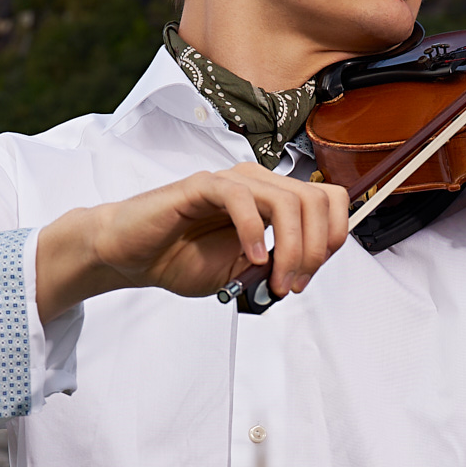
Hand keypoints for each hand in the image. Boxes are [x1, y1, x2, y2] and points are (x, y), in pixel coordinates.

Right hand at [36, 162, 353, 319]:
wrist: (133, 256)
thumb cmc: (181, 258)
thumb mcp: (243, 273)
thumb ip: (275, 266)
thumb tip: (304, 269)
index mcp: (271, 199)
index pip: (328, 199)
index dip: (333, 237)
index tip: (310, 275)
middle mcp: (257, 183)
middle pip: (314, 201)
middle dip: (314, 250)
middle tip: (292, 284)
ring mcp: (230, 182)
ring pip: (286, 200)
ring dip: (290, 248)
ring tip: (275, 279)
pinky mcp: (201, 185)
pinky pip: (240, 197)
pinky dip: (253, 231)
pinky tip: (250, 258)